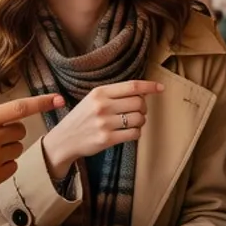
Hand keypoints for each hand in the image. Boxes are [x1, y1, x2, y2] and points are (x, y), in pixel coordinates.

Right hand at [43, 80, 165, 174]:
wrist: (64, 140)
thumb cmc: (82, 118)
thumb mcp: (93, 99)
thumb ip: (114, 94)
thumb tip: (144, 93)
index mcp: (99, 92)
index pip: (132, 86)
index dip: (149, 86)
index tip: (161, 88)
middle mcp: (102, 106)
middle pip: (139, 102)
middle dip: (143, 108)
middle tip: (137, 112)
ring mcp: (104, 123)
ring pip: (139, 118)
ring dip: (140, 121)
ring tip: (131, 123)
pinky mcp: (107, 139)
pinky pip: (134, 134)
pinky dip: (136, 133)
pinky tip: (129, 132)